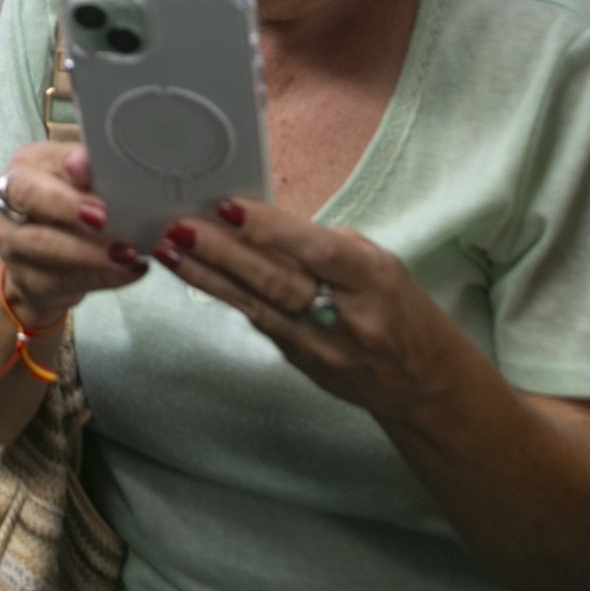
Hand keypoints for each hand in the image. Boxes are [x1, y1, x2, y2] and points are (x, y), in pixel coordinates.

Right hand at [0, 141, 148, 326]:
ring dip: (89, 251)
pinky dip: (100, 277)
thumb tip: (131, 174)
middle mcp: (10, 198)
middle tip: (104, 217)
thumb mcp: (83, 183)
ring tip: (128, 253)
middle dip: (67, 205)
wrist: (42, 260)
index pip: (46, 157)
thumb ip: (101, 177)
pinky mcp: (26, 278)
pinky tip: (128, 271)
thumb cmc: (71, 207)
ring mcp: (12, 241)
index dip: (66, 163)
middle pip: (29, 195)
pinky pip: (61, 279)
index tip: (86, 169)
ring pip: (43, 244)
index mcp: (29, 163)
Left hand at [161, 199, 459, 420]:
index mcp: (373, 281)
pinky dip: (226, 295)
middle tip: (179, 229)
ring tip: (168, 250)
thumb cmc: (398, 306)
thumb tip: (261, 225)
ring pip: (255, 307)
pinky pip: (259, 323)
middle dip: (222, 254)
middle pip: (277, 283)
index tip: (229, 207)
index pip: (317, 252)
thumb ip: (324, 247)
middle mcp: (346, 318)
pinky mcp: (300, 364)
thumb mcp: (379, 264)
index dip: (271, 230)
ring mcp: (320, 349)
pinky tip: (193, 274)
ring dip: (207, 276)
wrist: (421, 383)